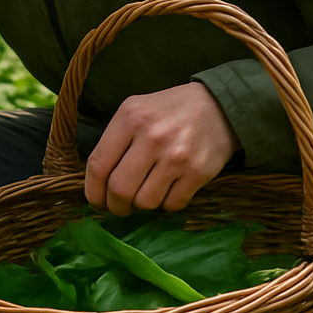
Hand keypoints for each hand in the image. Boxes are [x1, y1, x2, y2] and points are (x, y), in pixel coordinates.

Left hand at [84, 82, 241, 215]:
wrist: (219, 105)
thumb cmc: (169, 111)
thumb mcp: (135, 110)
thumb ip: (114, 141)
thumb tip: (96, 183)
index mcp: (129, 118)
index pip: (98, 166)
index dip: (93, 191)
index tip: (97, 201)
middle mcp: (151, 137)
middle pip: (119, 190)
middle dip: (115, 206)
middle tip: (119, 207)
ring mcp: (176, 156)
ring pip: (145, 202)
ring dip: (142, 205)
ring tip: (146, 192)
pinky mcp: (197, 173)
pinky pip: (171, 204)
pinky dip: (166, 203)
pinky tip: (168, 189)